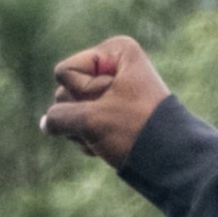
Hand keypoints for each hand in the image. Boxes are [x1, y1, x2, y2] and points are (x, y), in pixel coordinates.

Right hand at [42, 34, 169, 166]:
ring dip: (85, 132)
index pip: (66, 72)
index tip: (113, 104)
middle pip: (67, 90)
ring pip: (73, 111)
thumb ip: (61, 118)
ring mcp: (111, 93)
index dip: (82, 94)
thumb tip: (45, 123)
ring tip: (111, 138)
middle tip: (112, 125)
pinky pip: (84, 124)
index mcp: (115, 52)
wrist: (173, 164)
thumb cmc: (136, 132)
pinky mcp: (111, 115)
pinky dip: (91, 139)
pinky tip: (107, 147)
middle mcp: (113, 67)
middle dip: (82, 115)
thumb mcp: (93, 121)